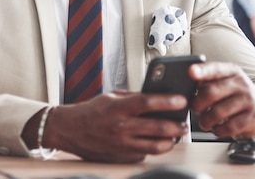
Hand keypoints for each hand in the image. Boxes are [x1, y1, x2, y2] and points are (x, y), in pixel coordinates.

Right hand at [29, 91, 188, 162]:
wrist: (69, 130)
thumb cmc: (90, 111)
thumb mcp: (110, 96)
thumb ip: (132, 97)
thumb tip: (155, 97)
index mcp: (117, 108)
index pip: (147, 103)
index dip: (167, 102)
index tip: (181, 100)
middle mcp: (120, 127)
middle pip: (157, 128)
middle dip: (176, 126)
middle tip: (185, 123)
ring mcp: (121, 144)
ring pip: (156, 146)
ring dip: (170, 140)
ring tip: (175, 135)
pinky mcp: (121, 157)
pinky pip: (145, 154)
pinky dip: (153, 148)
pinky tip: (157, 142)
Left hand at [189, 62, 254, 137]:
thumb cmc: (234, 94)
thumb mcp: (223, 81)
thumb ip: (206, 80)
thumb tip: (183, 85)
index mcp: (231, 71)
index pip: (214, 69)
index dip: (202, 71)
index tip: (191, 72)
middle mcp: (241, 84)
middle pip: (210, 93)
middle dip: (197, 104)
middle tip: (195, 109)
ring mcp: (249, 101)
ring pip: (218, 113)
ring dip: (206, 120)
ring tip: (205, 122)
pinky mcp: (254, 118)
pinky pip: (229, 127)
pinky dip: (218, 130)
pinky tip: (217, 128)